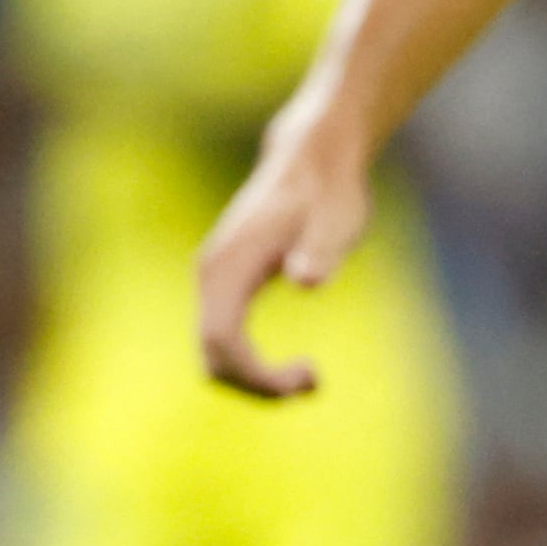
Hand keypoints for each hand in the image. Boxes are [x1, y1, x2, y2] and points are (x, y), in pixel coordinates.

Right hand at [196, 102, 373, 397]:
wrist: (311, 160)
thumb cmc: (329, 193)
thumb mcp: (336, 223)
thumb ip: (320, 252)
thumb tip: (304, 281)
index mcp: (227, 266)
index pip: (221, 341)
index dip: (258, 375)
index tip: (312, 376)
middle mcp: (210, 274)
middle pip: (210, 356)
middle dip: (256, 385)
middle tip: (313, 383)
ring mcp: (214, 278)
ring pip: (212, 352)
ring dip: (253, 378)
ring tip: (307, 376)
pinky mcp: (226, 282)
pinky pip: (222, 339)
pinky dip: (250, 364)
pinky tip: (292, 362)